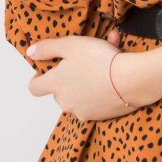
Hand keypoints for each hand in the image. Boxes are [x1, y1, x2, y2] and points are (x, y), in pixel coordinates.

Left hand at [26, 28, 157, 120]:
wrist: (130, 80)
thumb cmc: (100, 60)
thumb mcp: (71, 44)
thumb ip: (47, 48)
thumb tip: (30, 52)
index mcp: (56, 84)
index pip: (34, 87)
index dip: (38, 79)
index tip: (47, 71)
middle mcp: (65, 102)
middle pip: (59, 92)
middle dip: (69, 79)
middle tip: (84, 61)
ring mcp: (82, 111)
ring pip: (79, 96)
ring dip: (86, 84)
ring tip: (103, 65)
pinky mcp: (100, 116)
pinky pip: (95, 102)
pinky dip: (101, 92)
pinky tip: (113, 78)